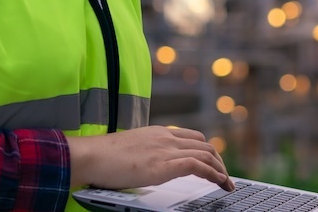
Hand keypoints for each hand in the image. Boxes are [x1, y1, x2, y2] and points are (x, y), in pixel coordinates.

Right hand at [66, 126, 234, 191]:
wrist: (90, 155)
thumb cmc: (102, 157)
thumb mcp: (130, 151)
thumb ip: (144, 154)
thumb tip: (147, 166)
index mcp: (157, 133)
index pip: (192, 138)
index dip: (207, 151)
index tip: (213, 164)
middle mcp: (165, 138)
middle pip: (204, 145)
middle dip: (218, 161)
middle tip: (224, 177)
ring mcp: (165, 150)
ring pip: (206, 154)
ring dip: (221, 170)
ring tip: (227, 184)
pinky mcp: (163, 165)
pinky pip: (197, 166)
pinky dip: (213, 174)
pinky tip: (219, 182)